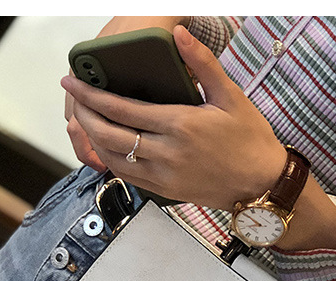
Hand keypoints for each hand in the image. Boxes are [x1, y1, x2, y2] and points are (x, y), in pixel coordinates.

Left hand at [61, 25, 285, 209]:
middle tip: (74, 100)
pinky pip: (127, 176)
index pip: (121, 109)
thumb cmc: (250, 139)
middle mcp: (167, 153)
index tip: (74, 82)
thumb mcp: (230, 96)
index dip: (91, 95)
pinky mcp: (166, 191)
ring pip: (113, 159)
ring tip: (85, 122)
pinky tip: (106, 147)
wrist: (261, 184)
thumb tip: (180, 34)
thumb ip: (202, 63)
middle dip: (85, 116)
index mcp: (179, 124)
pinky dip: (110, 160)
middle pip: (109, 135)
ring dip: (93, 140)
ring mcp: (164, 176)